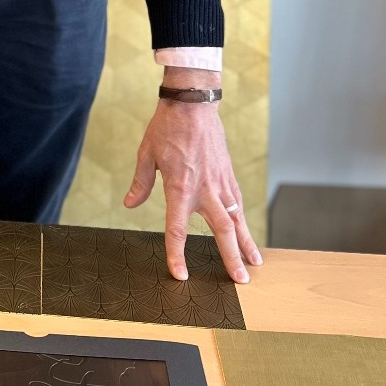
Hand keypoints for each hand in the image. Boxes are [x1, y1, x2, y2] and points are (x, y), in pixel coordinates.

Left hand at [123, 72, 261, 283]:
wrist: (193, 104)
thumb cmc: (167, 127)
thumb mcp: (146, 154)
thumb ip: (141, 183)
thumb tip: (130, 205)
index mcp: (180, 188)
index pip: (178, 230)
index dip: (177, 254)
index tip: (180, 275)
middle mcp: (205, 190)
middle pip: (221, 232)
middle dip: (231, 258)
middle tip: (240, 281)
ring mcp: (221, 183)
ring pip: (237, 220)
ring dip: (246, 243)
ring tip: (255, 265)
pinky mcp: (229, 175)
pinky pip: (238, 204)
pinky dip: (244, 221)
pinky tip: (247, 234)